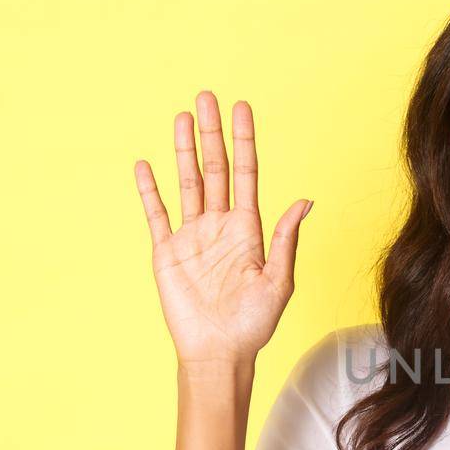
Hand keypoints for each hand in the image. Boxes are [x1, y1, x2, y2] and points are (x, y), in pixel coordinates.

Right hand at [134, 91, 311, 367]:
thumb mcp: (278, 281)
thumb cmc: (253, 324)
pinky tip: (145, 164)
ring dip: (184, 150)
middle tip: (207, 97)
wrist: (219, 353)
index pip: (246, 174)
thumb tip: (305, 201)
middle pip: (215, 169)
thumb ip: (285, 240)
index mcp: (249, 229)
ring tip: (182, 117)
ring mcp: (192, 236)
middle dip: (212, 133)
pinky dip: (150, 190)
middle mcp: (220, 226)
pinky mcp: (167, 252)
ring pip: (187, 183)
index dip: (244, 141)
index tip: (242, 108)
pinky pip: (157, 214)